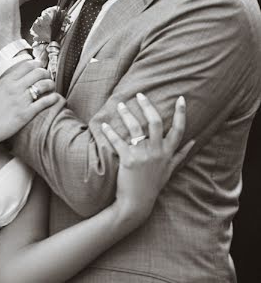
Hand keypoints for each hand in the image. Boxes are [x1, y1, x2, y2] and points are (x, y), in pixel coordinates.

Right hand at [0, 59, 60, 146]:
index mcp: (5, 81)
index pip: (26, 66)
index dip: (36, 63)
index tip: (39, 66)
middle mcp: (15, 88)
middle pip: (38, 73)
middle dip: (46, 72)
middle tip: (47, 76)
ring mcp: (21, 101)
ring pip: (43, 86)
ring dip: (50, 84)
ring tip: (51, 86)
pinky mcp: (26, 114)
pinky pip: (44, 102)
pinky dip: (53, 98)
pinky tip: (56, 98)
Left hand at [100, 95, 194, 221]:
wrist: (137, 202)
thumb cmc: (153, 184)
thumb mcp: (170, 170)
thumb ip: (181, 154)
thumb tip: (193, 141)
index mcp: (168, 153)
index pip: (178, 130)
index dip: (181, 114)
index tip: (181, 99)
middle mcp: (157, 152)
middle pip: (155, 123)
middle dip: (148, 106)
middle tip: (140, 95)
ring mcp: (143, 156)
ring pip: (136, 128)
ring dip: (127, 114)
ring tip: (120, 105)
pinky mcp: (128, 160)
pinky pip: (118, 142)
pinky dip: (110, 133)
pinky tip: (104, 125)